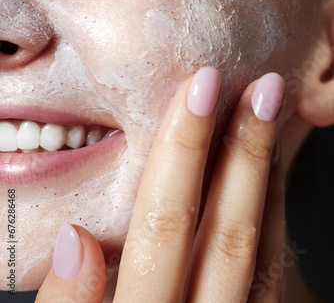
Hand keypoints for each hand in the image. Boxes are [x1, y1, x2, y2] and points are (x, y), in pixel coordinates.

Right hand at [36, 68, 285, 301]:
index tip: (199, 90)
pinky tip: (268, 178)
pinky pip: (271, 275)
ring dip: (266, 180)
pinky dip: (273, 219)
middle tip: (262, 88)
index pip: (164, 225)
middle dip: (241, 152)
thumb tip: (76, 239)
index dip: (182, 152)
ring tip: (271, 118)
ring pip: (258, 252)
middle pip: (223, 232)